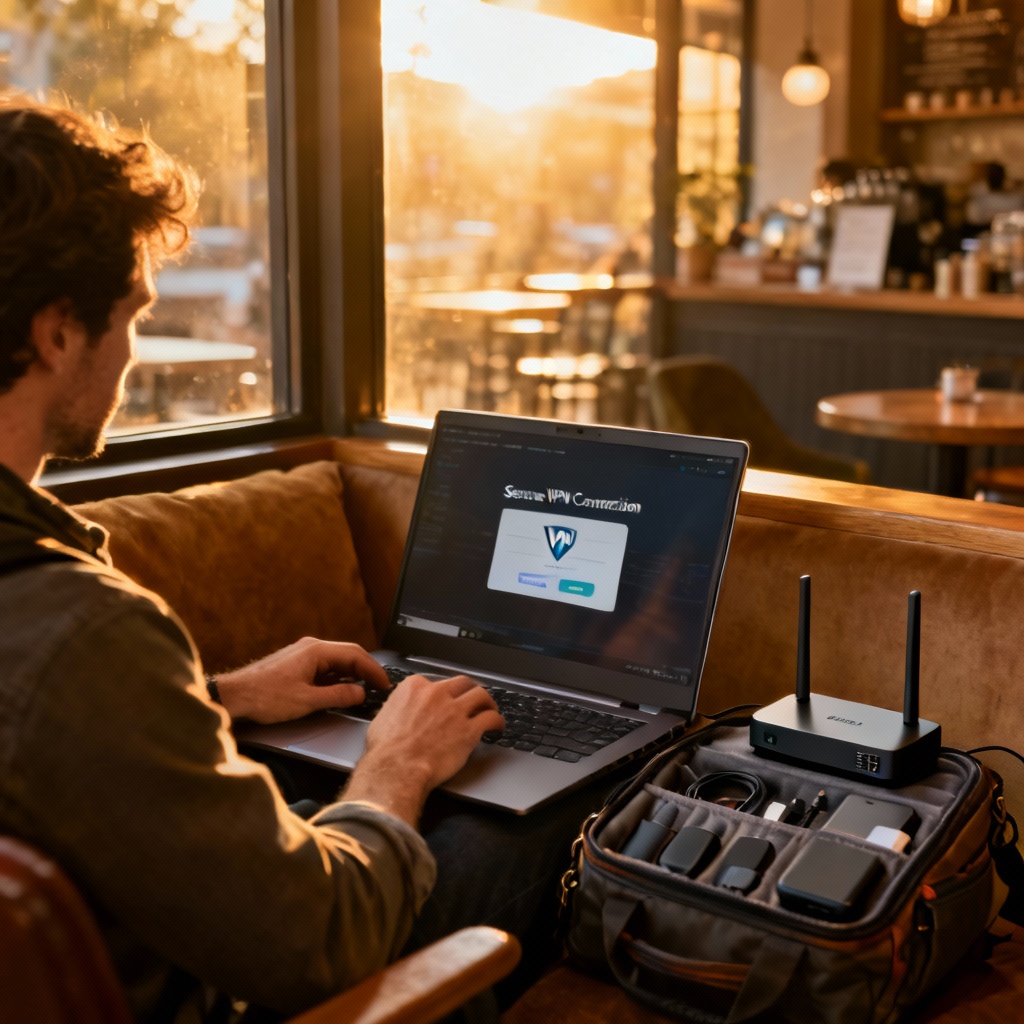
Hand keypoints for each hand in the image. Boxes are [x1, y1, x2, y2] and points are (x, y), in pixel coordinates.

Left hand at [212, 636, 391, 723]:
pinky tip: (339, 690)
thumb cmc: (264, 697)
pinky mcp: (295, 664)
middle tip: (379, 686)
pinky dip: (337, 677)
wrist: (234, 696)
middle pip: (348, 655)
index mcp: (316, 651)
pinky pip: (324, 667)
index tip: (384, 683)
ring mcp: (301, 655)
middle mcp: (310, 648)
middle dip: (366, 670)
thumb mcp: (307, 701)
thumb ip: (338, 697)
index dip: (374, 670)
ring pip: (335, 661)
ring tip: (363, 690)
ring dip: (351, 674)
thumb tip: (359, 693)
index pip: (356, 655)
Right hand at [342, 674, 503, 826]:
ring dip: (487, 702)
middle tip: (472, 699)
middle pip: (462, 683)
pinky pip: (490, 718)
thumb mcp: (383, 718)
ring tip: (490, 709)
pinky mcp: (469, 729)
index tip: (445, 699)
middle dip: (469, 690)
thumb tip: (400, 713)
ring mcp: (454, 710)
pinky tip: (497, 726)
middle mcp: (436, 694)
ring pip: (481, 695)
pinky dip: (496, 721)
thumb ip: (397, 709)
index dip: (443, 692)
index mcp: (414, 688)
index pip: (435, 682)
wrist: (396, 768)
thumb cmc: (386, 750)